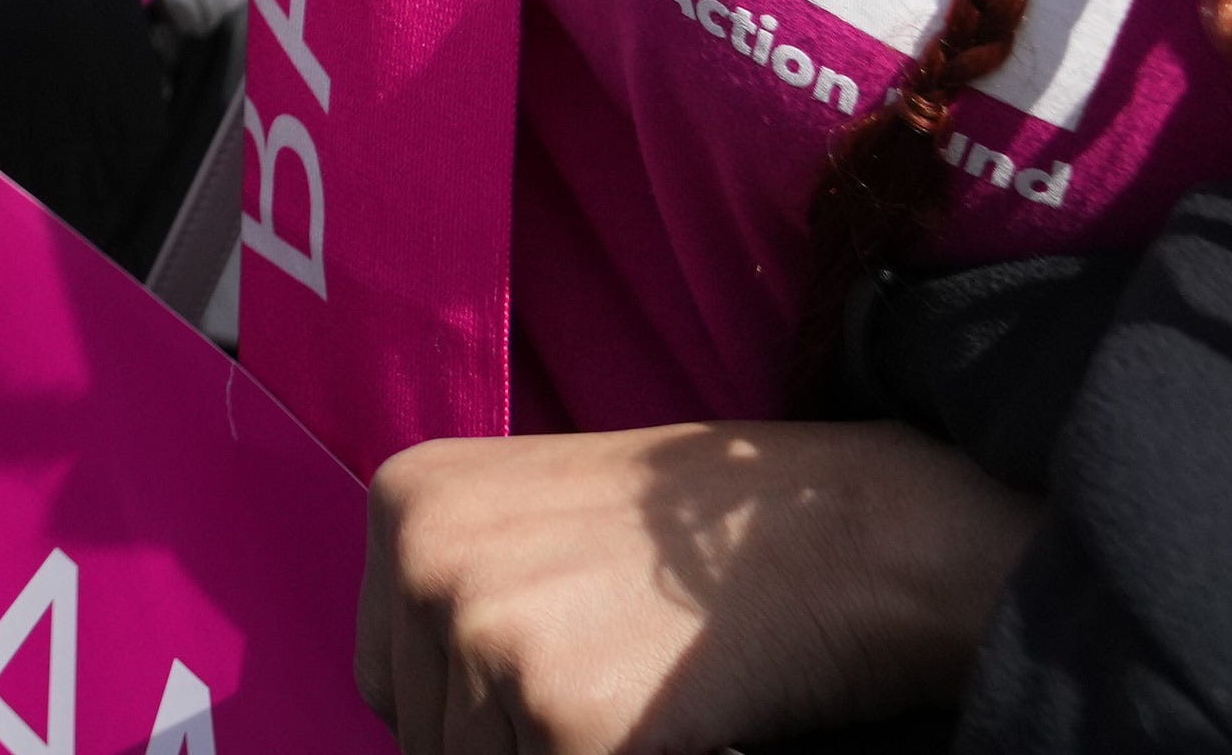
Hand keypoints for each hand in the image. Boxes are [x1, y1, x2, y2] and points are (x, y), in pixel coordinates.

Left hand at [359, 422, 1032, 753]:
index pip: (385, 685)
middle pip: (427, 742)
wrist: (847, 532)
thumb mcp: (535, 529)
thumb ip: (458, 610)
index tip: (549, 696)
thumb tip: (418, 736)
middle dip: (514, 747)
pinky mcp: (568, 722)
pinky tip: (679, 734)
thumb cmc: (699, 550)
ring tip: (645, 705)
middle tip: (617, 692)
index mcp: (408, 501)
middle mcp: (427, 561)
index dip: (463, 720)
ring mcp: (491, 638)